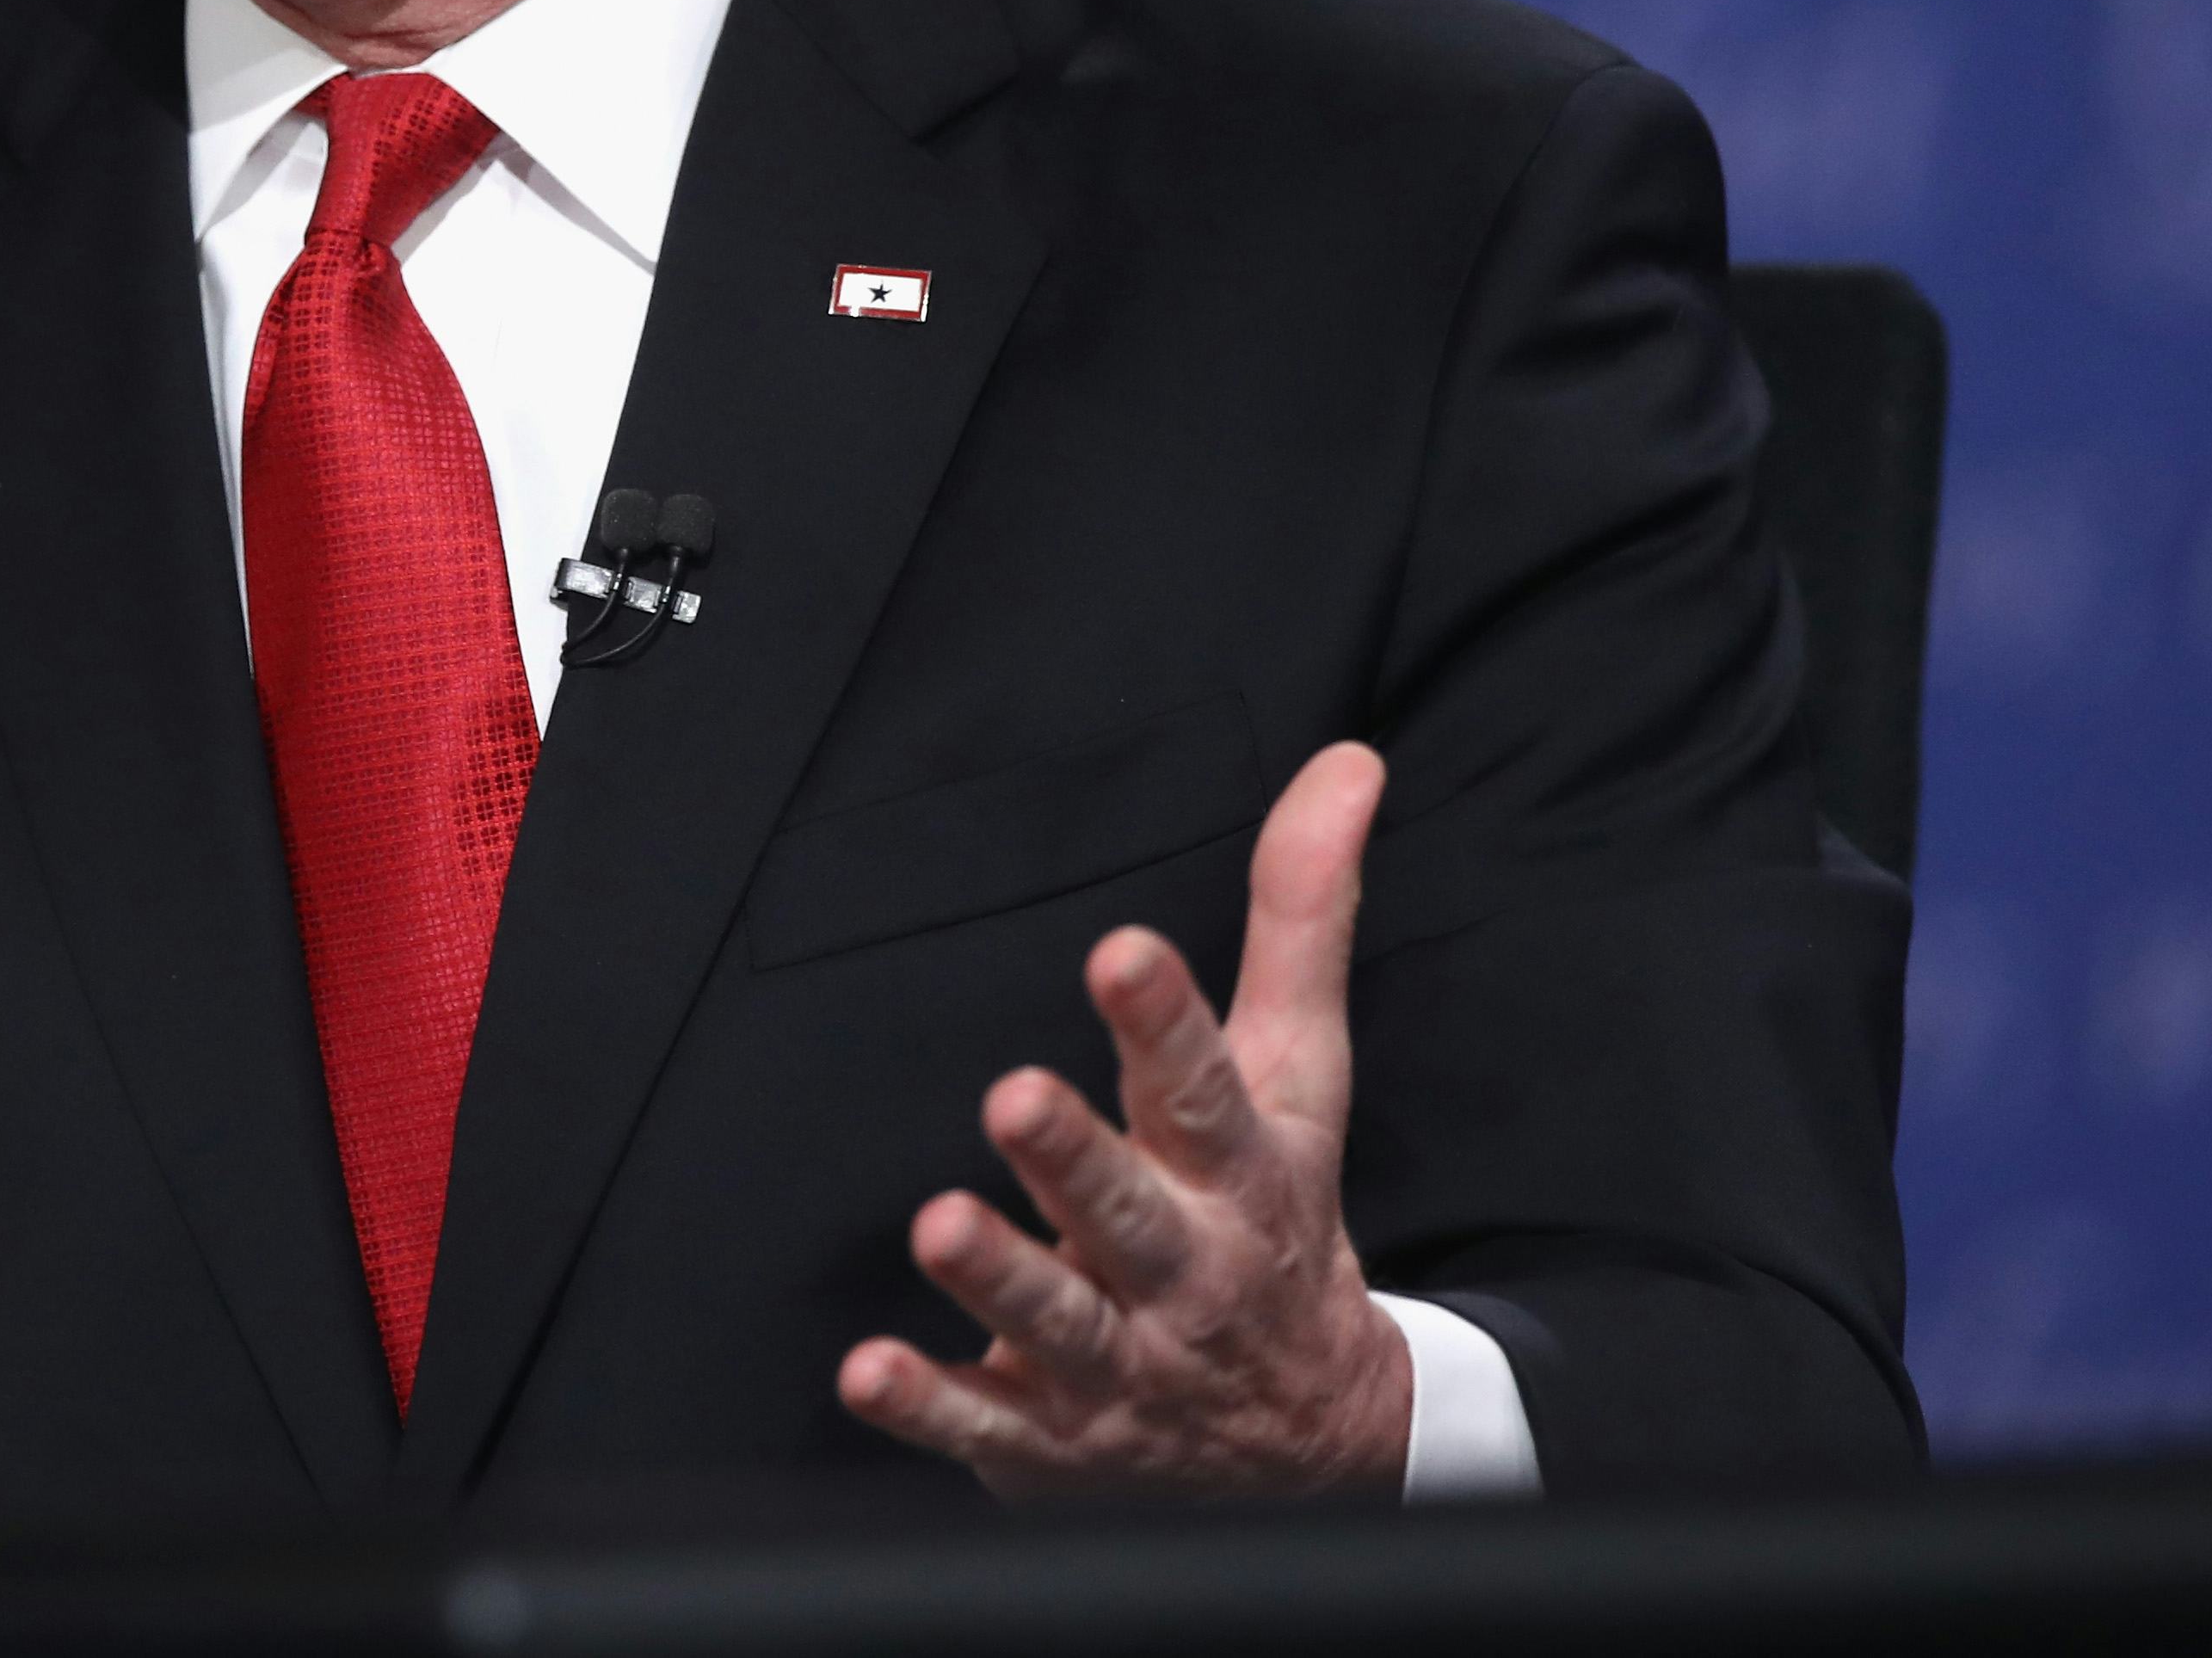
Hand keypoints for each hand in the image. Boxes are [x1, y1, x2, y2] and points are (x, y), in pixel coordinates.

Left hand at [837, 741, 1413, 1498]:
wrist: (1314, 1446)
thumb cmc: (1279, 1225)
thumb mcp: (1301, 1077)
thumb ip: (1300, 921)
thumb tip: (1344, 764)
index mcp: (1237, 1177)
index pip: (1204, 1090)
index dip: (1163, 1023)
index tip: (1120, 951)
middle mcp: (1179, 1270)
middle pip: (1127, 1210)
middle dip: (1073, 1159)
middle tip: (1013, 1096)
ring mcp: (1116, 1362)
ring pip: (1054, 1317)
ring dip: (996, 1277)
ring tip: (938, 1224)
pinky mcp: (1050, 1435)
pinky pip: (983, 1422)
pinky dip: (928, 1407)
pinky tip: (867, 1373)